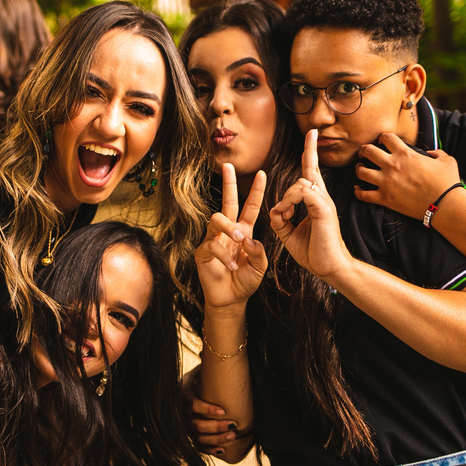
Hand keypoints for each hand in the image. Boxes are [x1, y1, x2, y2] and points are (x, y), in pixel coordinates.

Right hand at [180, 366, 241, 454]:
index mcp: (183, 395)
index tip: (223, 411)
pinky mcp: (189, 435)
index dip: (207, 409)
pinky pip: (198, 446)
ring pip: (198, 437)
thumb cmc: (197, 379)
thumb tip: (218, 352)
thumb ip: (207, 367)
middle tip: (234, 426)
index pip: (193, 405)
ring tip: (233, 436)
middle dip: (216, 426)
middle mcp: (181, 413)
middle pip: (196, 424)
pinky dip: (210, 449)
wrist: (184, 390)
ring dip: (216, 438)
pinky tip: (223, 449)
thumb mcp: (199, 371)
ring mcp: (184, 426)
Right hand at [195, 164, 267, 309]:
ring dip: (228, 227)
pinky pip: (211, 244)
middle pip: (227, 202)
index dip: (256, 191)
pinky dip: (223, 255)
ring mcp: (213, 239)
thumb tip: (247, 239)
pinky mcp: (202, 251)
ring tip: (239, 240)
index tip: (263, 174)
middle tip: (229, 166)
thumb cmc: (245, 280)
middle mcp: (227, 231)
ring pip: (216, 219)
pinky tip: (231, 265)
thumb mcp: (259, 266)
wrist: (231, 299)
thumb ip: (258, 252)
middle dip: (228, 183)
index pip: (250, 207)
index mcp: (243, 231)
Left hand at [269, 129, 351, 279]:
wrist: (329, 268)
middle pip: (312, 168)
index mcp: (314, 202)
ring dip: (287, 197)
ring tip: (284, 216)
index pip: (310, 174)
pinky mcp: (324, 210)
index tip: (311, 138)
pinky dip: (291, 200)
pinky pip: (304, 192)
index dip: (309, 155)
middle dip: (310, 149)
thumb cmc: (314, 252)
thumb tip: (275, 208)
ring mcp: (324, 202)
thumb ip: (281, 219)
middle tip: (312, 131)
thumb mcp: (289, 234)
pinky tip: (287, 214)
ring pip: (302, 181)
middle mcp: (321, 198)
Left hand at [355, 132, 462, 219]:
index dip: (382, 138)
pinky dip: (358, 191)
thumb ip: (436, 153)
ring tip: (361, 169)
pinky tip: (358, 189)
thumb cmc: (447, 182)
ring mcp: (386, 182)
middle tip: (364, 153)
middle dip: (363, 150)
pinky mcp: (384, 198)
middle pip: (367, 151)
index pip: (386, 137)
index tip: (382, 142)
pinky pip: (363, 194)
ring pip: (360, 171)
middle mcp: (392, 165)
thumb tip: (430, 153)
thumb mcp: (446, 160)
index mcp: (405, 153)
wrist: (445, 204)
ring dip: (359, 169)